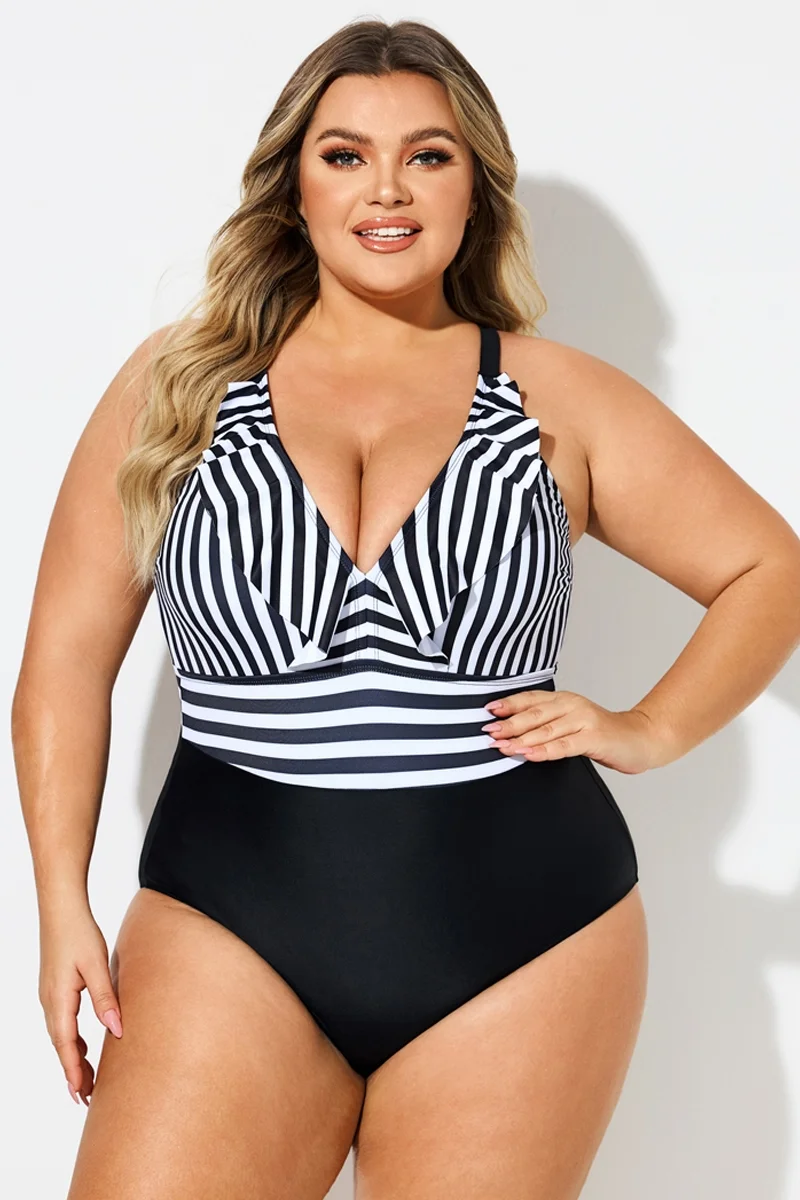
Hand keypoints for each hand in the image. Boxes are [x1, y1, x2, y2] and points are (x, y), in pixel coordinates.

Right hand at [38, 902, 123, 1105]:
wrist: (61, 909)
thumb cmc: (79, 933)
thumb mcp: (95, 966)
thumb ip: (105, 998)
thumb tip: (117, 1030)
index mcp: (58, 1000)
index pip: (65, 1046)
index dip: (74, 1072)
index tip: (81, 1096)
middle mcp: (50, 1002)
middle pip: (61, 1046)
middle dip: (74, 1072)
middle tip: (88, 1099)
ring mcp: (50, 996)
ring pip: (61, 1036)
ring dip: (72, 1058)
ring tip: (88, 1080)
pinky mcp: (56, 988)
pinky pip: (62, 1023)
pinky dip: (70, 1041)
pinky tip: (82, 1046)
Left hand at [481, 689, 672, 773]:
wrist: (641, 739)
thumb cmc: (603, 734)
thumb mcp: (572, 724)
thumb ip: (548, 725)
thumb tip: (512, 735)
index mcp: (564, 699)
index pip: (531, 699)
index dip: (508, 704)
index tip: (487, 711)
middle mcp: (572, 705)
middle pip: (534, 714)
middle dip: (508, 724)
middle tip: (488, 732)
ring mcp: (584, 720)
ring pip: (546, 730)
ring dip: (521, 739)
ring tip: (501, 746)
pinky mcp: (594, 737)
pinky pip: (564, 745)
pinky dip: (544, 750)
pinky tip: (529, 754)